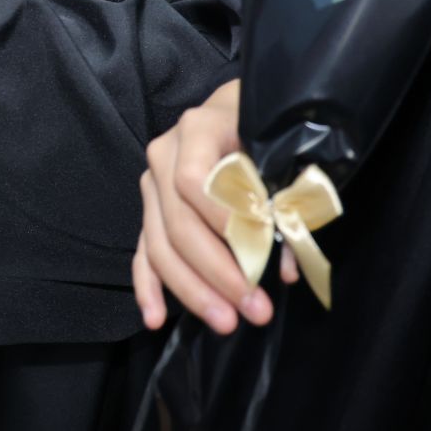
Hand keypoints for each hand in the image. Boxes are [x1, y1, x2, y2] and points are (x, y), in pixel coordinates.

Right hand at [132, 81, 295, 334]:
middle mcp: (164, 155)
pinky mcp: (150, 211)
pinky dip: (147, 287)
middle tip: (252, 309)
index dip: (220, 220)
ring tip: (225, 322)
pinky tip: (154, 318)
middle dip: (215, 272)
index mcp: (197, 129)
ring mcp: (152, 185)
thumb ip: (287, 203)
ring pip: (158, 245)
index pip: (193, 181)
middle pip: (177, 223)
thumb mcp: (280, 151)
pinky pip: (142, 252)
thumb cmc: (265, 127)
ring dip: (191, 290)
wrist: (239, 108)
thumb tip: (285, 271)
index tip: (254, 254)